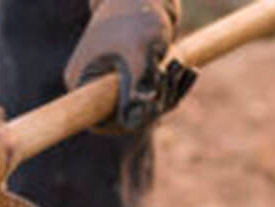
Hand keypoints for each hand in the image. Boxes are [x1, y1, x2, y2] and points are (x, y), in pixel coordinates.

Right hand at [64, 0, 196, 131]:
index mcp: (82, 80)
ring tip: (183, 66)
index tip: (155, 105)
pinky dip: (175, 86)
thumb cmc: (138, 16)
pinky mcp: (135, 76)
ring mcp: (115, 81)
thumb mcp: (138, 52)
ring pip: (147, 107)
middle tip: (173, 73)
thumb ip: (136, 86)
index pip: (102, 121)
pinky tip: (191, 71)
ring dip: (171, 92)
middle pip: (129, 117)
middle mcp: (95, 85)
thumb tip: (136, 120)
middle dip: (158, 102)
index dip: (131, 121)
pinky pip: (156, 95)